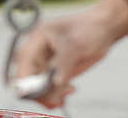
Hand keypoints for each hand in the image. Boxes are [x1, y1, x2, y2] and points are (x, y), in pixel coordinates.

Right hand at [12, 0, 127, 108]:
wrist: (103, 29)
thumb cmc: (88, 28)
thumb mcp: (76, 44)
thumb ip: (64, 63)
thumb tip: (55, 83)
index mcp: (37, 39)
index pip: (23, 62)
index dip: (26, 80)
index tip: (38, 94)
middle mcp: (37, 52)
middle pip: (27, 78)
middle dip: (39, 91)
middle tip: (57, 99)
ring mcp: (46, 63)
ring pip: (38, 86)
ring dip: (49, 95)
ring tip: (69, 92)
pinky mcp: (55, 72)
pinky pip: (49, 88)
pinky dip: (56, 95)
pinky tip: (68, 92)